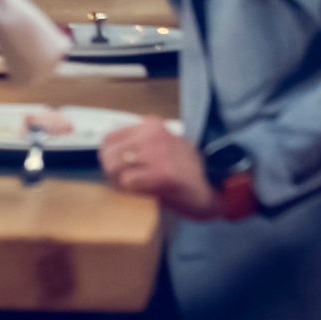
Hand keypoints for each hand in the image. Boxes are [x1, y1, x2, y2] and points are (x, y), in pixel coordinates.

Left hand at [99, 118, 223, 220]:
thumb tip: (107, 154)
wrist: (213, 190)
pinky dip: (129, 190)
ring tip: (130, 189)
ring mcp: (158, 153)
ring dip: (117, 181)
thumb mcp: (161, 147)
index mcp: (151, 125)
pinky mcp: (163, 174)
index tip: (116, 169)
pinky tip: (141, 194)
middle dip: (110, 171)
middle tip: (121, 184)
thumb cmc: (185, 172)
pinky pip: (127, 180)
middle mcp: (153, 134)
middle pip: (108, 151)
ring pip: (114, 165)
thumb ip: (138, 144)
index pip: (110, 137)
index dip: (108, 156)